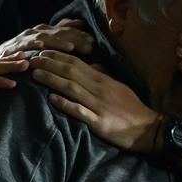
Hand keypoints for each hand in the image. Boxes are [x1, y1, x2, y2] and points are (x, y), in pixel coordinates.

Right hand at [0, 19, 94, 65]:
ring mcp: (22, 39)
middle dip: (74, 39)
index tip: (95, 44)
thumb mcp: (42, 44)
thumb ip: (60, 33)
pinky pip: (22, 47)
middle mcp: (34, 32)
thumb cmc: (22, 55)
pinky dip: (31, 46)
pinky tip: (41, 49)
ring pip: (43, 38)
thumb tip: (79, 22)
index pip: (66, 32)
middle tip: (89, 47)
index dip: (80, 36)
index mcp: (44, 32)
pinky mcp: (9, 49)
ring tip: (70, 48)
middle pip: (58, 33)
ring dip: (57, 42)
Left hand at [29, 50, 159, 153]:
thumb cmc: (132, 108)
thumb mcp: (119, 87)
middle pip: (71, 72)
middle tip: (32, 59)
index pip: (78, 63)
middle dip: (50, 64)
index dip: (59, 57)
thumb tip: (91, 65)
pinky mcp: (100, 122)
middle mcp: (100, 89)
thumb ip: (104, 76)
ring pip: (72, 88)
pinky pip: (80, 111)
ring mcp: (99, 105)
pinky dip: (65, 104)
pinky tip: (51, 99)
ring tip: (36, 75)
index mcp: (104, 80)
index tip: (43, 52)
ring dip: (52, 80)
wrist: (149, 129)